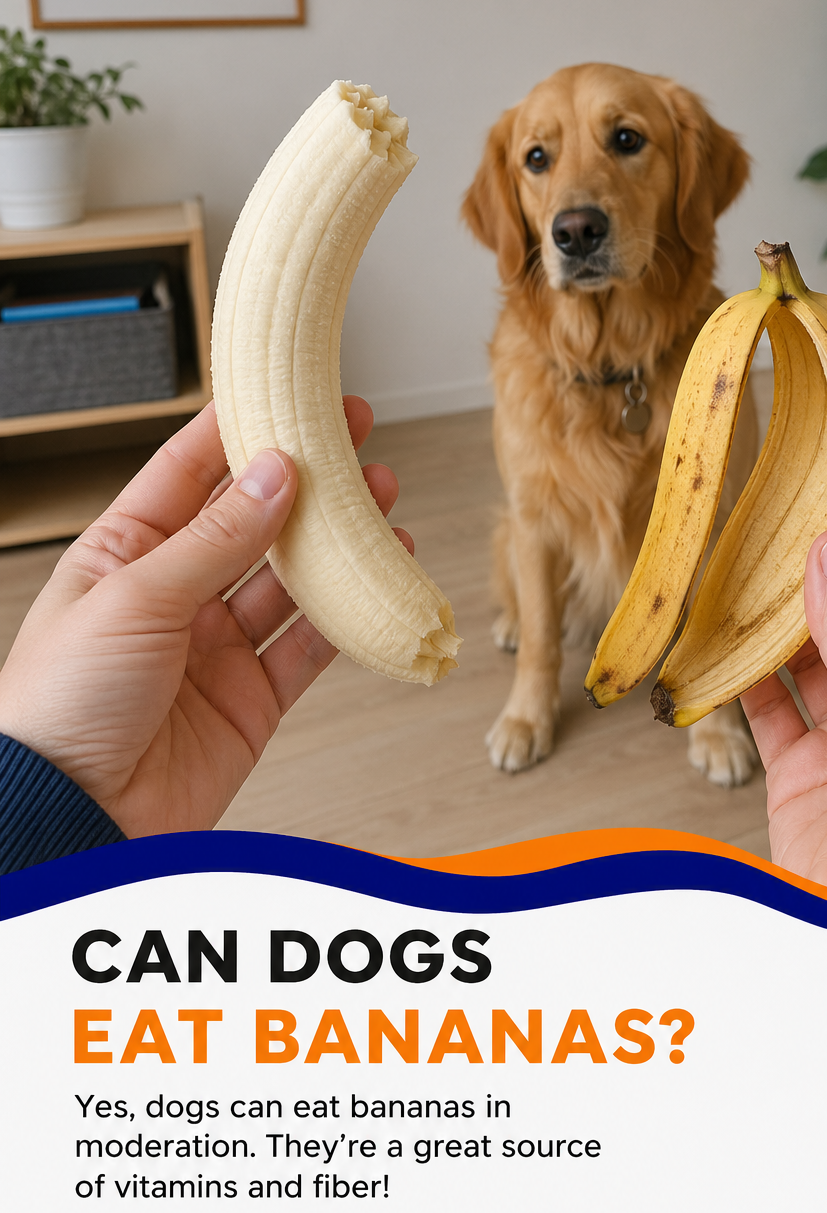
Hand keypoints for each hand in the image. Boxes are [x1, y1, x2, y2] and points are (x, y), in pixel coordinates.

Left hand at [0, 399, 410, 839]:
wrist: (70, 820)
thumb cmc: (59, 708)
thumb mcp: (133, 599)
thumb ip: (214, 539)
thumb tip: (274, 474)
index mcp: (122, 556)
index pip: (187, 474)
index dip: (240, 430)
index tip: (288, 391)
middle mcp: (172, 596)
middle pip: (251, 521)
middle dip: (306, 478)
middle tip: (354, 435)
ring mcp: (214, 649)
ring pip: (290, 580)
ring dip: (336, 541)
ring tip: (381, 498)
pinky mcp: (250, 701)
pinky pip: (309, 648)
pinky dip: (348, 615)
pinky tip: (378, 578)